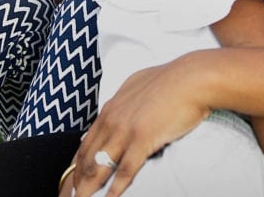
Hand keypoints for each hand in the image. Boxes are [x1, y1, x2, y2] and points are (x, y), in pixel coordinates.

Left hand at [73, 59, 210, 196]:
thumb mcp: (137, 85)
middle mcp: (112, 119)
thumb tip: (119, 108)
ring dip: (89, 187)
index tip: (72, 179)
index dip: (77, 165)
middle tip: (72, 195)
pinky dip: (116, 188)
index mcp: (111, 108)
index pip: (86, 142)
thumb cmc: (171, 80)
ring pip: (100, 165)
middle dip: (77, 180)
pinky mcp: (142, 139)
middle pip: (88, 157)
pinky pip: (125, 169)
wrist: (192, 78)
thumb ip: (124, 101)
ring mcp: (125, 130)